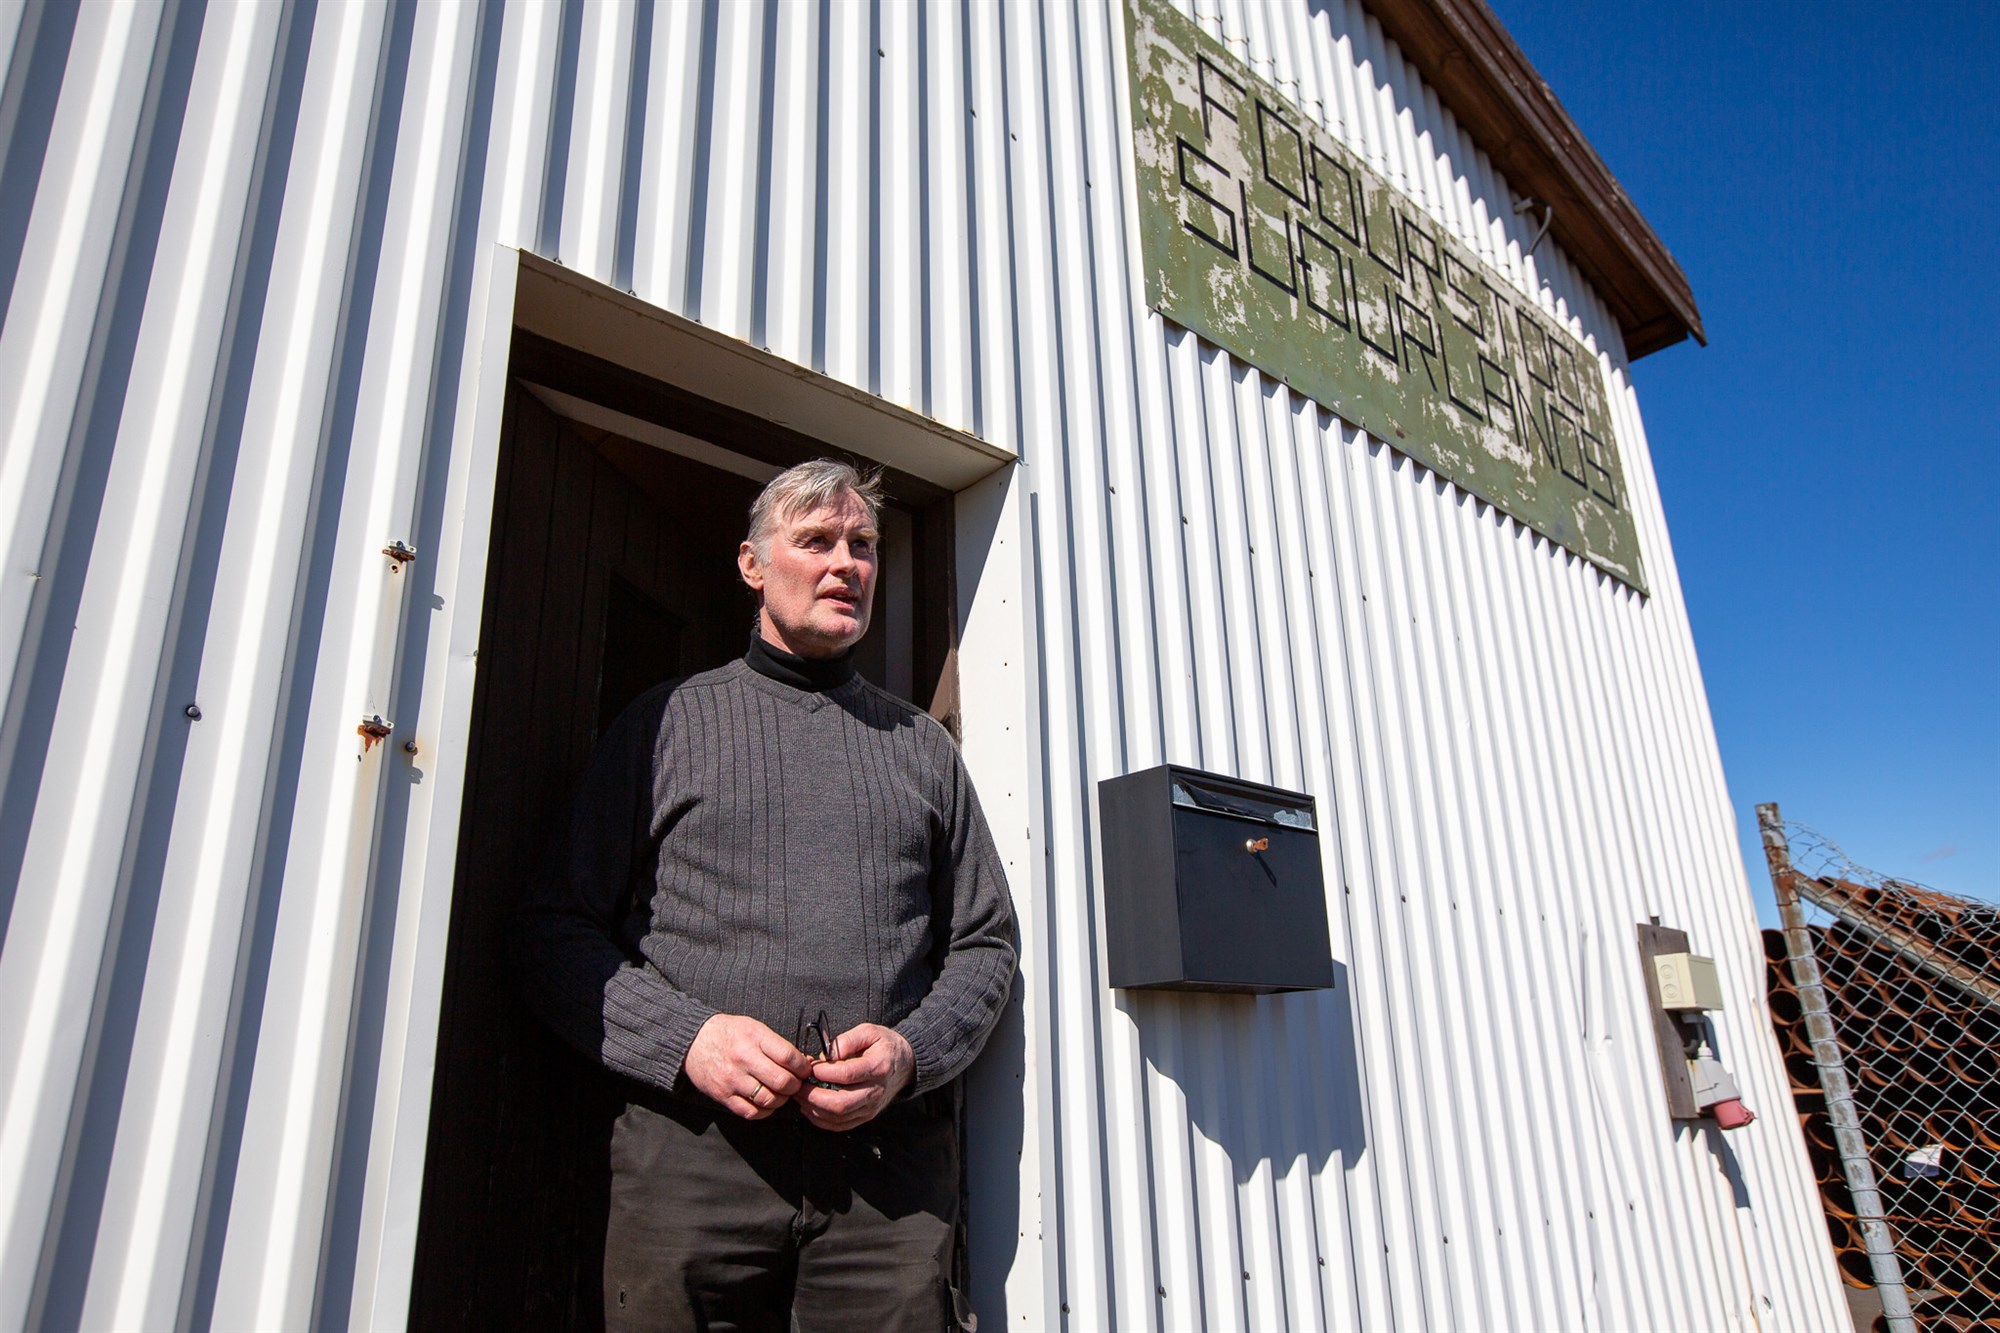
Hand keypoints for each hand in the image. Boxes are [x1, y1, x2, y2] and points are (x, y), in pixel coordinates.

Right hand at [684, 1014, 812, 1119]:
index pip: (789, 1057)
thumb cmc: (728, 1033)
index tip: (805, 1070)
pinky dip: (764, 1111)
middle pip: (782, 1081)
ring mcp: (732, 1079)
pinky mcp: (723, 1095)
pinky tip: (766, 1102)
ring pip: (769, 1099)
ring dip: (781, 1100)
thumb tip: (804, 1062)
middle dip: (795, 1086)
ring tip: (781, 1093)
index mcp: (754, 1038)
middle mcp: (744, 1059)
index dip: (803, 1067)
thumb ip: (777, 1045)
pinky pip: (751, 1112)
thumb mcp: (754, 1027)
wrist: (693, 1041)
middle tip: (794, 1084)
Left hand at [797, 1023, 914, 1130]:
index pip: (847, 1075)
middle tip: (798, 1086)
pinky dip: (821, 1120)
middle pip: (841, 1103)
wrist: (905, 1064)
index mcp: (878, 1067)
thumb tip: (827, 1055)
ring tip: (800, 1096)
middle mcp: (875, 1091)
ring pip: (838, 1117)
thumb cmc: (884, 1046)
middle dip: (813, 1097)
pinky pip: (840, 1125)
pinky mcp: (865, 1116)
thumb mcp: (869, 1032)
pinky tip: (810, 1108)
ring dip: (814, 1109)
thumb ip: (847, 1040)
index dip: (824, 1073)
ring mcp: (871, 1107)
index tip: (810, 1067)